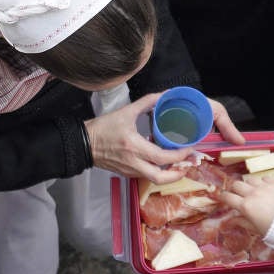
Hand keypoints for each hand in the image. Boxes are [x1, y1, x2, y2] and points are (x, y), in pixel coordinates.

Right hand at [86, 92, 244, 183]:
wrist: (84, 143)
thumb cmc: (103, 128)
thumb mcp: (126, 112)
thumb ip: (147, 103)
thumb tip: (164, 95)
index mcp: (134, 147)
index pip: (162, 157)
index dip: (179, 155)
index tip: (189, 148)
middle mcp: (133, 162)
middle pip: (160, 177)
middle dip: (178, 174)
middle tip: (189, 164)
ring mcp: (129, 170)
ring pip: (154, 178)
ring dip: (169, 173)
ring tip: (180, 164)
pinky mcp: (126, 173)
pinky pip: (146, 175)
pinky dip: (158, 170)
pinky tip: (163, 161)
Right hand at [219, 176, 273, 236]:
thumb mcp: (256, 229)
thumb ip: (242, 222)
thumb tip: (230, 220)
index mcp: (246, 206)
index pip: (228, 197)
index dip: (222, 197)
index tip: (222, 197)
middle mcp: (253, 193)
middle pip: (236, 184)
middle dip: (234, 189)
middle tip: (236, 194)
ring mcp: (264, 186)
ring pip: (249, 179)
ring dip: (248, 184)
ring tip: (251, 190)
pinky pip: (264, 178)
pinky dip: (261, 182)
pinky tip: (264, 187)